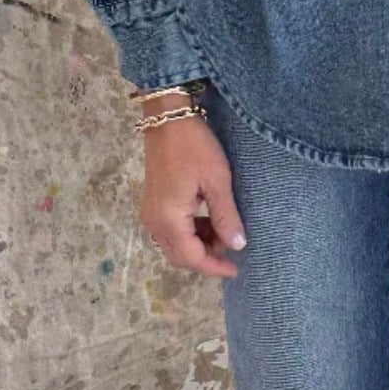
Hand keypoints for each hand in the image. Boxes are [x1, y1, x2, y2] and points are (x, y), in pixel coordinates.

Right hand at [139, 108, 246, 278]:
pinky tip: (210, 219)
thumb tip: (238, 246)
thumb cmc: (195, 147)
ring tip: (226, 230)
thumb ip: (226, 216)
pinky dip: (191, 232)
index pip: (191, 257)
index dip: (213, 267)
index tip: (236, 270)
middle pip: (179, 255)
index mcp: (169, 220)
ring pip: (175, 244)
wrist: (168, 120)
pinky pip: (171, 229)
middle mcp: (154, 222)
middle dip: (206, 257)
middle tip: (233, 249)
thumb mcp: (217, 181)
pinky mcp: (153, 203)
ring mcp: (150, 213)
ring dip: (199, 244)